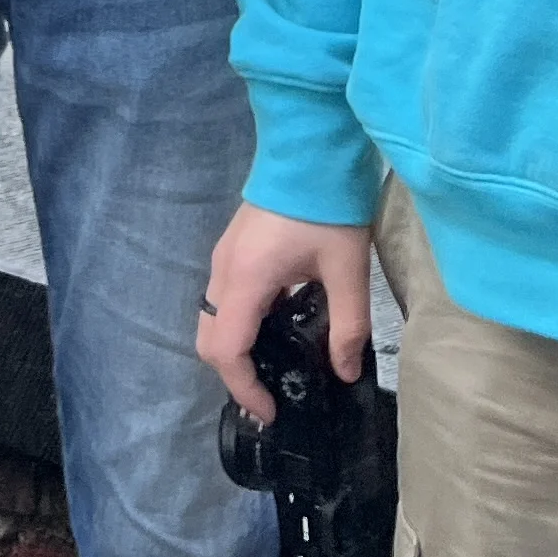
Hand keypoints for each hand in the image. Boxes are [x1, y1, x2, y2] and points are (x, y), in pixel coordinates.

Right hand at [198, 204, 372, 419]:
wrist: (311, 145)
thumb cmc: (328, 206)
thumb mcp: (347, 270)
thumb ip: (348, 326)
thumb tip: (345, 373)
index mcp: (246, 280)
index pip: (227, 351)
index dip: (245, 389)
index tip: (271, 411)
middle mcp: (224, 271)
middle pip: (209, 340)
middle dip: (235, 375)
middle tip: (274, 393)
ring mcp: (225, 257)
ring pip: (213, 320)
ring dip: (236, 350)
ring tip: (278, 366)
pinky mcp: (235, 248)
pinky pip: (225, 300)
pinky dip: (240, 326)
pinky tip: (280, 326)